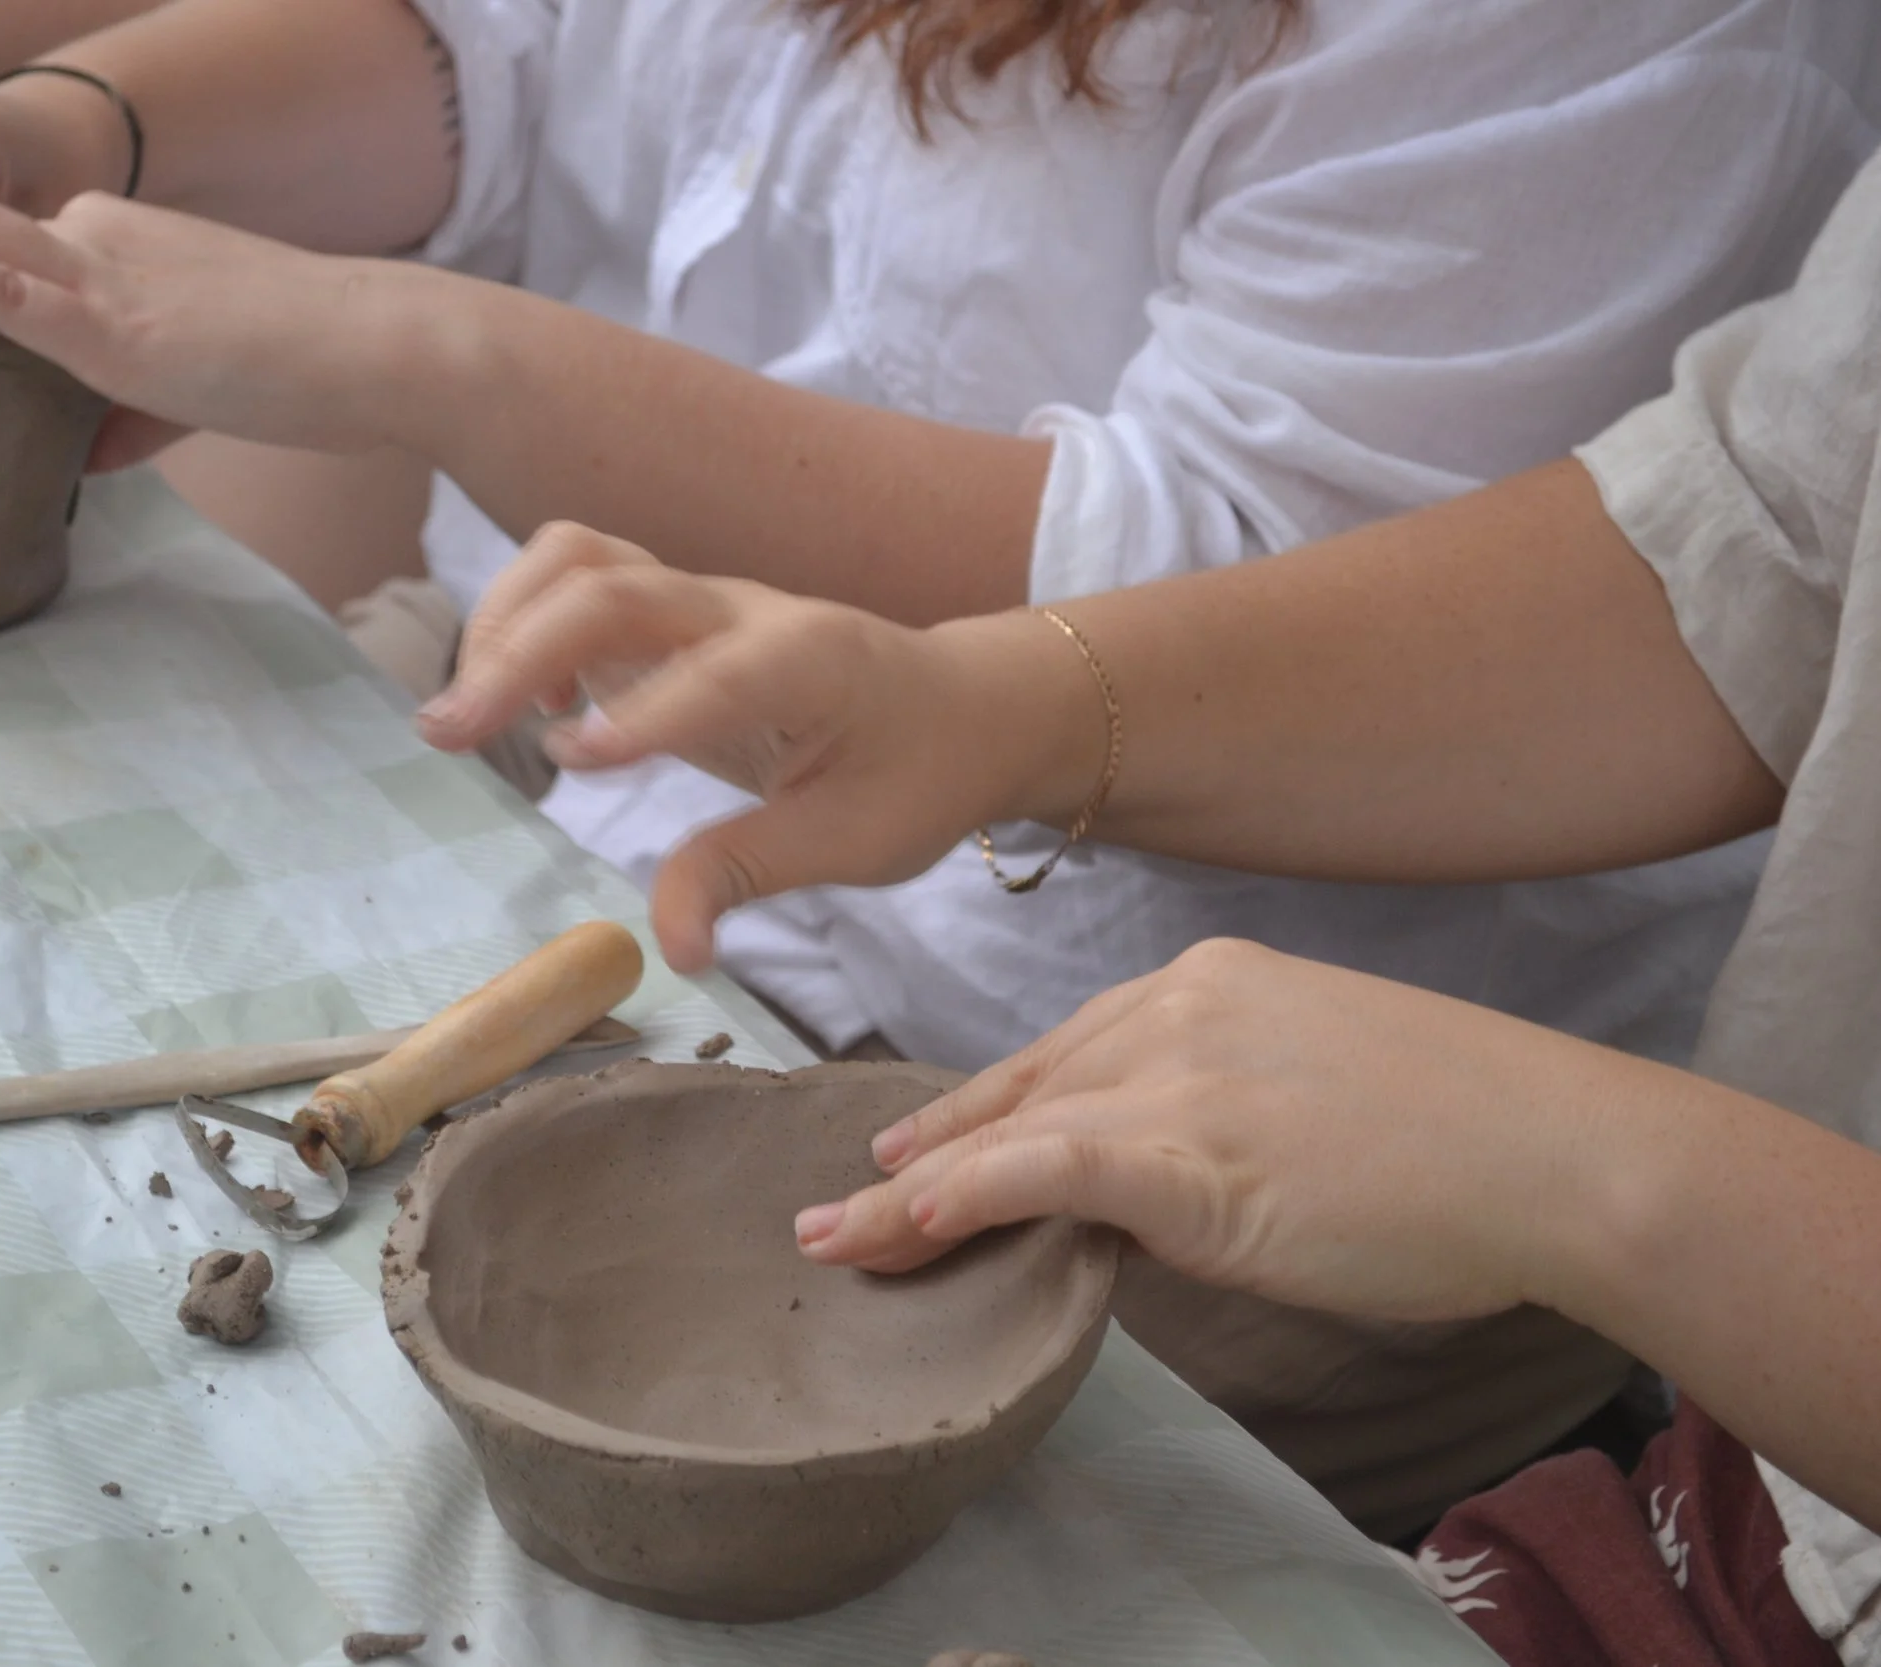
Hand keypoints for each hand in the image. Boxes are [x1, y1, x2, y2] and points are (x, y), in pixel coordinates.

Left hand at [0, 190, 421, 454]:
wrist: (379, 348)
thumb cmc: (314, 369)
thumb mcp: (203, 392)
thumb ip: (129, 417)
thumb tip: (76, 459)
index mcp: (124, 246)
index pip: (4, 252)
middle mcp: (102, 238)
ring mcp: (105, 273)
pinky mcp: (115, 323)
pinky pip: (1, 280)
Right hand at [414, 526, 1104, 970]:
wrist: (963, 705)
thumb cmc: (914, 774)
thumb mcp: (853, 844)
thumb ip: (747, 876)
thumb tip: (675, 949)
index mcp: (813, 661)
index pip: (718, 672)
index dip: (643, 711)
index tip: (569, 759)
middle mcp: (746, 610)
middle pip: (617, 587)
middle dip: (520, 649)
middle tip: (445, 735)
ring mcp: (701, 600)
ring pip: (585, 557)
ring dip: (508, 617)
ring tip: (470, 713)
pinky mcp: (669, 611)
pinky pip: (581, 575)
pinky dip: (528, 616)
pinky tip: (530, 703)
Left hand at [794, 939, 1628, 1322]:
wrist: (1558, 1151)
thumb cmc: (1469, 1143)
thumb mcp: (1322, 1100)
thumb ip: (1225, 1120)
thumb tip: (1161, 1189)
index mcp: (1212, 985)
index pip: (1067, 1052)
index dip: (985, 1106)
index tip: (925, 1145)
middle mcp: (1178, 1008)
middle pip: (1022, 1086)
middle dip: (930, 1145)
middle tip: (853, 1190)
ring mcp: (1180, 1072)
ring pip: (1011, 1131)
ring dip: (913, 1192)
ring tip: (838, 1237)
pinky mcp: (1189, 1147)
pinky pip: (1042, 1168)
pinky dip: (961, 1196)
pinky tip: (902, 1225)